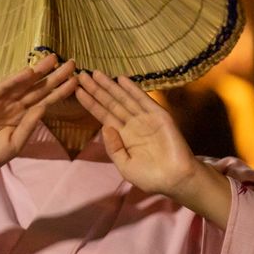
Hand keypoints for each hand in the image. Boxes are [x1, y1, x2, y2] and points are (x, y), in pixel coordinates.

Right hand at [0, 55, 77, 179]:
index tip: (76, 80)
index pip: (45, 100)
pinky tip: (29, 72)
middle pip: (38, 88)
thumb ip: (29, 126)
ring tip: (54, 60)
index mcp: (22, 116)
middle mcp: (13, 105)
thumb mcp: (15, 143)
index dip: (60, 90)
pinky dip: (15, 79)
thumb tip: (44, 108)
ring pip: (22, 83)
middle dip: (54, 75)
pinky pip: (2, 87)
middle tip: (72, 63)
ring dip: (38, 71)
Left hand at [76, 72, 232, 224]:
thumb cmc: (151, 178)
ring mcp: (145, 119)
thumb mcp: (125, 166)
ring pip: (124, 99)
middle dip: (96, 89)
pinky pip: (143, 100)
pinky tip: (120, 79)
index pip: (103, 115)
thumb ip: (113, 148)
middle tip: (81, 75)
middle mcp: (132, 124)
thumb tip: (104, 126)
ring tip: (95, 73)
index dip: (91, 103)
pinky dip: (132, 90)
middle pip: (110, 103)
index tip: (77, 91)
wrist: (175, 180)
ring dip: (110, 86)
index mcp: (123, 136)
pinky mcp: (159, 116)